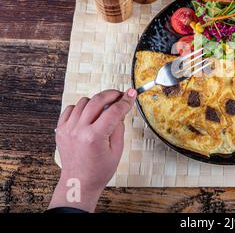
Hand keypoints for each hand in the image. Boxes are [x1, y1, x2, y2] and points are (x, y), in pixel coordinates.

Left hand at [49, 89, 136, 211]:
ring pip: (84, 102)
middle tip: (120, 95)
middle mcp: (79, 130)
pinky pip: (71, 108)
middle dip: (112, 94)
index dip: (125, 101)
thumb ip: (119, 126)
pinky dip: (81, 108)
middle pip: (97, 100)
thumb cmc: (99, 170)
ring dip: (96, 102)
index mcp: (95, 137)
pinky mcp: (60, 129)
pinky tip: (89, 114)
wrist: (79, 182)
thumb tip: (120, 109)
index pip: (114, 111)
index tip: (131, 94)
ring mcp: (67, 129)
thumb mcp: (117, 150)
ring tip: (104, 109)